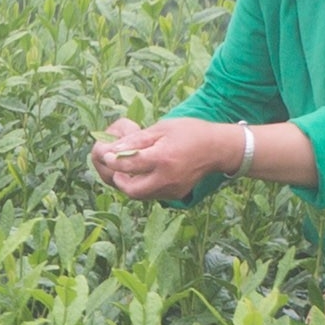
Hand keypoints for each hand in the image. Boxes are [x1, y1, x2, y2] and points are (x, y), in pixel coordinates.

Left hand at [91, 115, 244, 197]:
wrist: (218, 148)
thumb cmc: (190, 132)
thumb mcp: (163, 128)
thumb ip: (138, 139)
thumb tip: (115, 148)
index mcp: (163, 158)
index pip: (129, 164)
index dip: (114, 161)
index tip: (106, 155)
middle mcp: (167, 178)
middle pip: (132, 190)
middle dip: (119, 180)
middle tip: (116, 169)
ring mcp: (173, 189)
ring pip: (141, 195)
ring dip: (131, 185)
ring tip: (129, 171)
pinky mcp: (177, 194)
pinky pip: (153, 194)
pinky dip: (144, 186)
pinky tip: (146, 174)